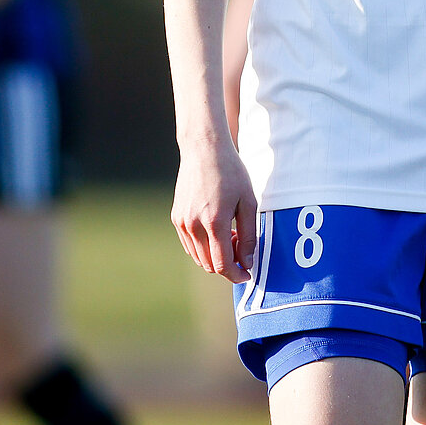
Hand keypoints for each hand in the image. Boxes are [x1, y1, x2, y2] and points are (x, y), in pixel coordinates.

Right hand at [172, 139, 258, 282]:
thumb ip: (249, 235)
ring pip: (198, 257)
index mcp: (214, 222)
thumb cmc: (231, 173)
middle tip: (242, 247)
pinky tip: (217, 230)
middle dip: (227, 264)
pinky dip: (204, 247)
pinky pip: (190, 244)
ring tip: (231, 234)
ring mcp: (182, 222)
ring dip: (215, 256)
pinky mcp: (176, 218)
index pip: (221, 264)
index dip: (236, 274)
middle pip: (209, 264)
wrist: (204, 150)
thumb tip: (246, 263)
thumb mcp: (248, 202)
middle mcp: (193, 225)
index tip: (247, 274)